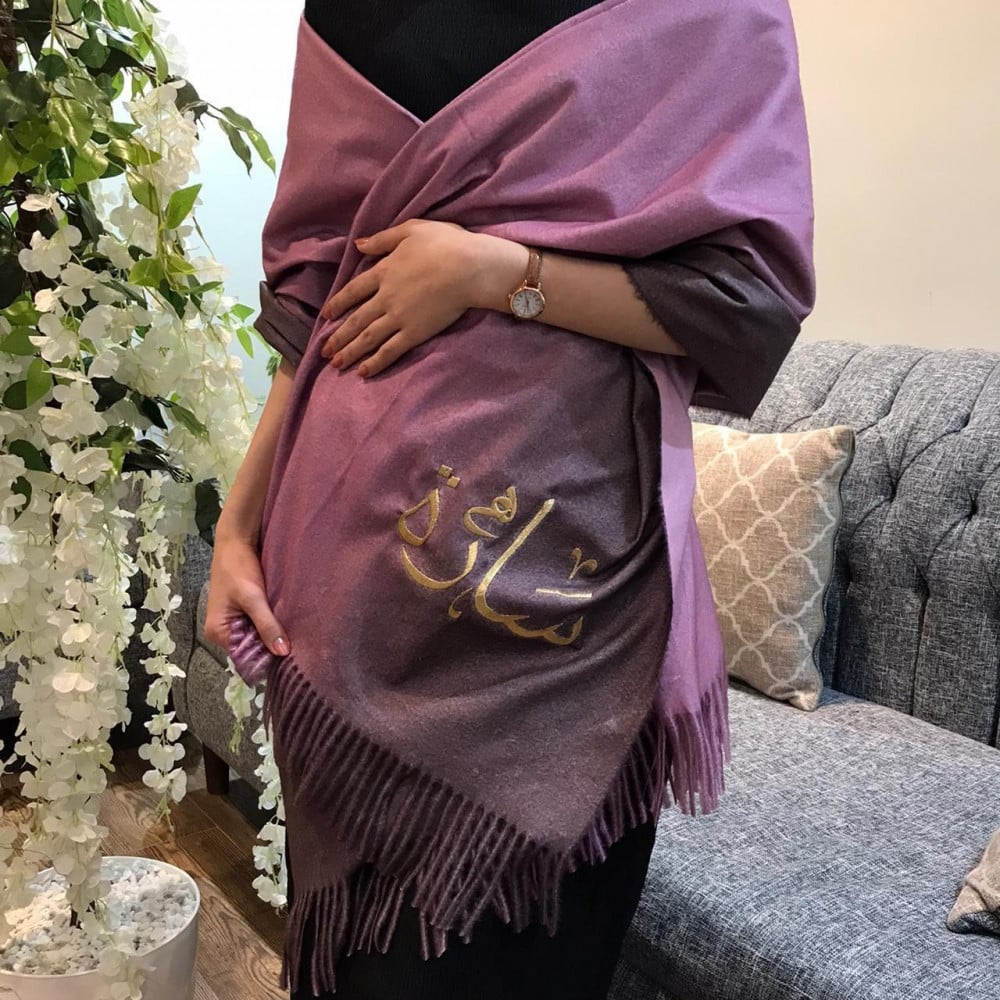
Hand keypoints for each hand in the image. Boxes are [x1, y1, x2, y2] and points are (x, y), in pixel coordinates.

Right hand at [204, 533, 289, 657]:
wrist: (236, 540)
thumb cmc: (237, 567)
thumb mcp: (253, 597)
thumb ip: (267, 625)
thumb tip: (282, 653)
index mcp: (217, 632)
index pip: (245, 656)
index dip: (267, 658)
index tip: (291, 660)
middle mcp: (223, 631)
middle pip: (251, 647)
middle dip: (272, 647)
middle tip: (300, 650)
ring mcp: (233, 621)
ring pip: (257, 636)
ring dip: (274, 634)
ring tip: (298, 639)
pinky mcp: (244, 611)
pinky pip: (259, 624)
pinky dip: (272, 623)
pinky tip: (288, 624)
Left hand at [319, 219, 526, 377]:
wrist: (469, 267)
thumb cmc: (446, 243)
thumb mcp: (411, 230)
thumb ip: (382, 239)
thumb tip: (358, 245)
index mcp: (384, 271)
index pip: (353, 290)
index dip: (337, 304)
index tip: (325, 316)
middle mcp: (386, 297)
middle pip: (356, 320)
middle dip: (338, 337)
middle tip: (324, 351)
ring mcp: (399, 317)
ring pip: (368, 338)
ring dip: (350, 352)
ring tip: (336, 364)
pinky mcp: (415, 333)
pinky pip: (390, 350)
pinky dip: (376, 362)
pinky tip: (363, 372)